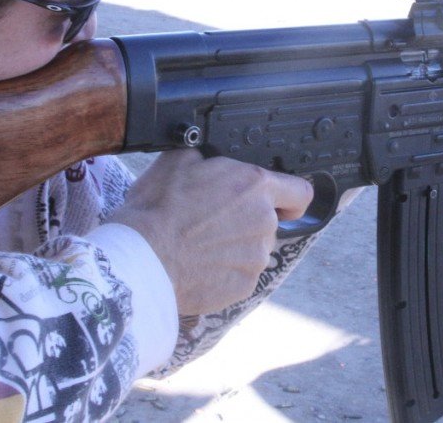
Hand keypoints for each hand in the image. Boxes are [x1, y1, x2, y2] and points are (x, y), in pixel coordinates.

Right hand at [110, 149, 312, 315]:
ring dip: (236, 246)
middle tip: (214, 221)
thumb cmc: (157, 209)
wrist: (141, 258)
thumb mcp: (179, 161)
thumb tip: (211, 158)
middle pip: (270, 221)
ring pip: (255, 249)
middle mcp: (264, 222)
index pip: (301, 192)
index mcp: (254, 186)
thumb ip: (210, 158)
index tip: (282, 203)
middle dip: (248, 220)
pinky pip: (241, 274)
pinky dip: (226, 271)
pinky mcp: (244, 285)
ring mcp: (256, 257)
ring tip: (201, 246)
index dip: (291, 197)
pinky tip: (199, 265)